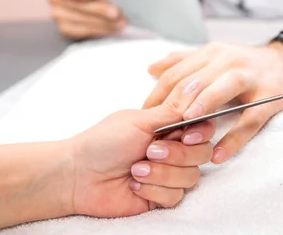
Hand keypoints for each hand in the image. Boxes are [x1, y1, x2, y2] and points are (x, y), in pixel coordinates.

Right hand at [48, 0, 126, 38]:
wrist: (91, 5)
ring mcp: (59, 15)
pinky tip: (114, 28)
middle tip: (116, 12)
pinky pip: (83, 32)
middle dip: (99, 9)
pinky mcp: (66, 29)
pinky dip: (101, 30)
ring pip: (81, 21)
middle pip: (76, 5)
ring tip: (121, 22)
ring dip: (104, 23)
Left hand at [67, 104, 213, 217]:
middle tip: (150, 151)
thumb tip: (197, 86)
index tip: (187, 136)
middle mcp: (172, 149)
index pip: (202, 127)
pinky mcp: (161, 196)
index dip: (201, 133)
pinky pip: (175, 196)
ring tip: (136, 169)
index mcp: (168, 127)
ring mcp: (168, 173)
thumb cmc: (104, 142)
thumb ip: (174, 110)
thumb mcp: (140, 120)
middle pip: (202, 153)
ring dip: (161, 173)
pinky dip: (153, 189)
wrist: (79, 175)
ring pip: (190, 177)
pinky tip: (133, 184)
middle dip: (177, 154)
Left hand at [143, 41, 282, 163]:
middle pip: (194, 81)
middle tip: (154, 129)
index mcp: (210, 54)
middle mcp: (227, 61)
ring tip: (184, 129)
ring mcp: (250, 79)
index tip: (141, 117)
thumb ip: (183, 62)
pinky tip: (218, 154)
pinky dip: (234, 138)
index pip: (176, 74)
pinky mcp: (269, 99)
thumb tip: (151, 69)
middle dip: (173, 104)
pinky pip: (249, 120)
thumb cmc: (245, 64)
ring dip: (201, 107)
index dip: (156, 96)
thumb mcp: (214, 57)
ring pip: (221, 90)